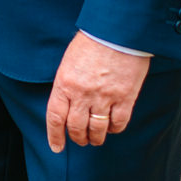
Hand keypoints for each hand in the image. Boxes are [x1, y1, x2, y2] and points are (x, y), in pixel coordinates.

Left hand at [45, 32, 151, 151]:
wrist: (117, 33)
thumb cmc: (90, 43)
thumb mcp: (68, 62)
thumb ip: (67, 83)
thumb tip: (67, 101)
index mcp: (64, 84)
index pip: (55, 117)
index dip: (55, 135)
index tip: (57, 148)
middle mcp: (82, 94)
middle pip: (76, 126)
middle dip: (77, 138)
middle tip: (80, 141)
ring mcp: (104, 97)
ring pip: (97, 129)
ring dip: (95, 138)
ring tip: (95, 139)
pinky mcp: (125, 98)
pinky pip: (119, 122)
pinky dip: (114, 129)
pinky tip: (112, 128)